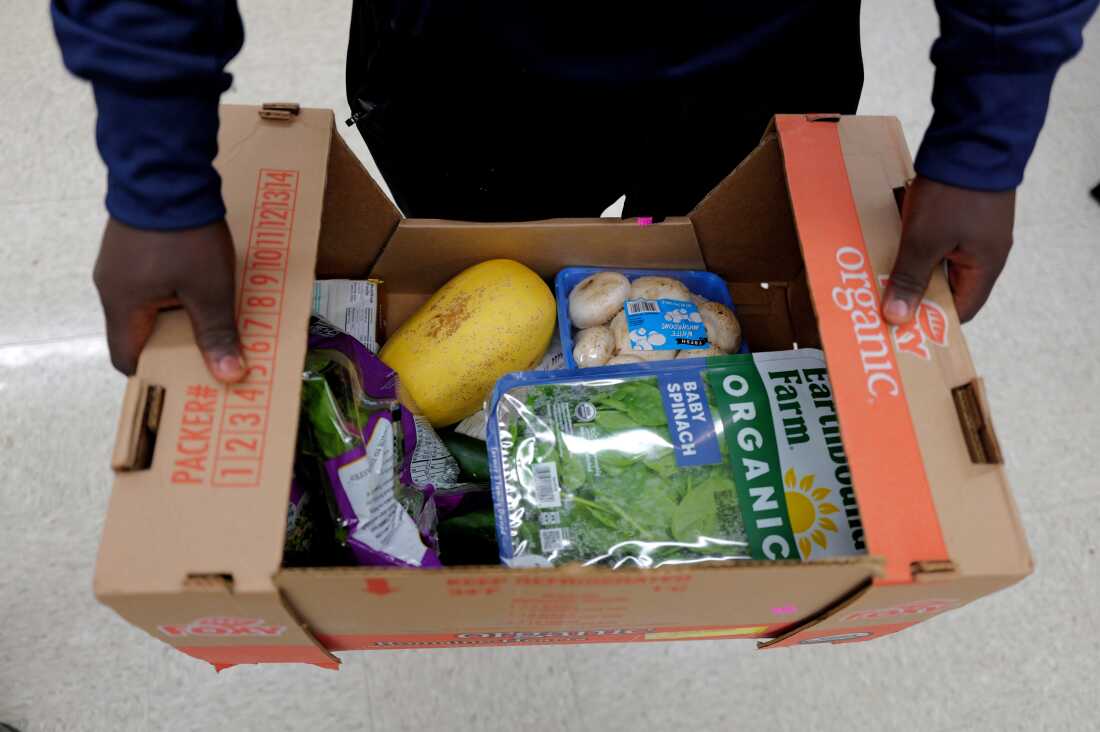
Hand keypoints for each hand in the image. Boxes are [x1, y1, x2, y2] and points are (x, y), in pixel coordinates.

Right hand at [93, 217, 244, 382]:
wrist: (166, 170)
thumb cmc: (184, 236)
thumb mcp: (209, 290)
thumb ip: (218, 334)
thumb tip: (229, 376)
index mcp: (122, 306)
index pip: (128, 359)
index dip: (156, 375)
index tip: (186, 383)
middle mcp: (113, 288)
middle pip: (141, 334)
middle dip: (176, 349)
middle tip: (209, 360)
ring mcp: (121, 264)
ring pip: (150, 307)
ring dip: (180, 319)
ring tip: (215, 329)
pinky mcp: (135, 245)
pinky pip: (154, 282)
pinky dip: (177, 294)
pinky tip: (206, 292)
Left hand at [883, 176, 1014, 324]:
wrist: (973, 136)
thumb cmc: (954, 194)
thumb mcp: (925, 241)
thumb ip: (911, 279)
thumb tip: (898, 319)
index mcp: (985, 266)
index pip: (960, 310)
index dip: (931, 321)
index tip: (900, 326)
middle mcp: (984, 252)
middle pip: (946, 286)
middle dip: (914, 293)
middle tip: (881, 301)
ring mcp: (972, 230)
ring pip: (937, 261)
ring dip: (910, 267)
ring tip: (878, 276)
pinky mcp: (960, 212)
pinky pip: (935, 238)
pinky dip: (913, 244)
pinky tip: (888, 244)